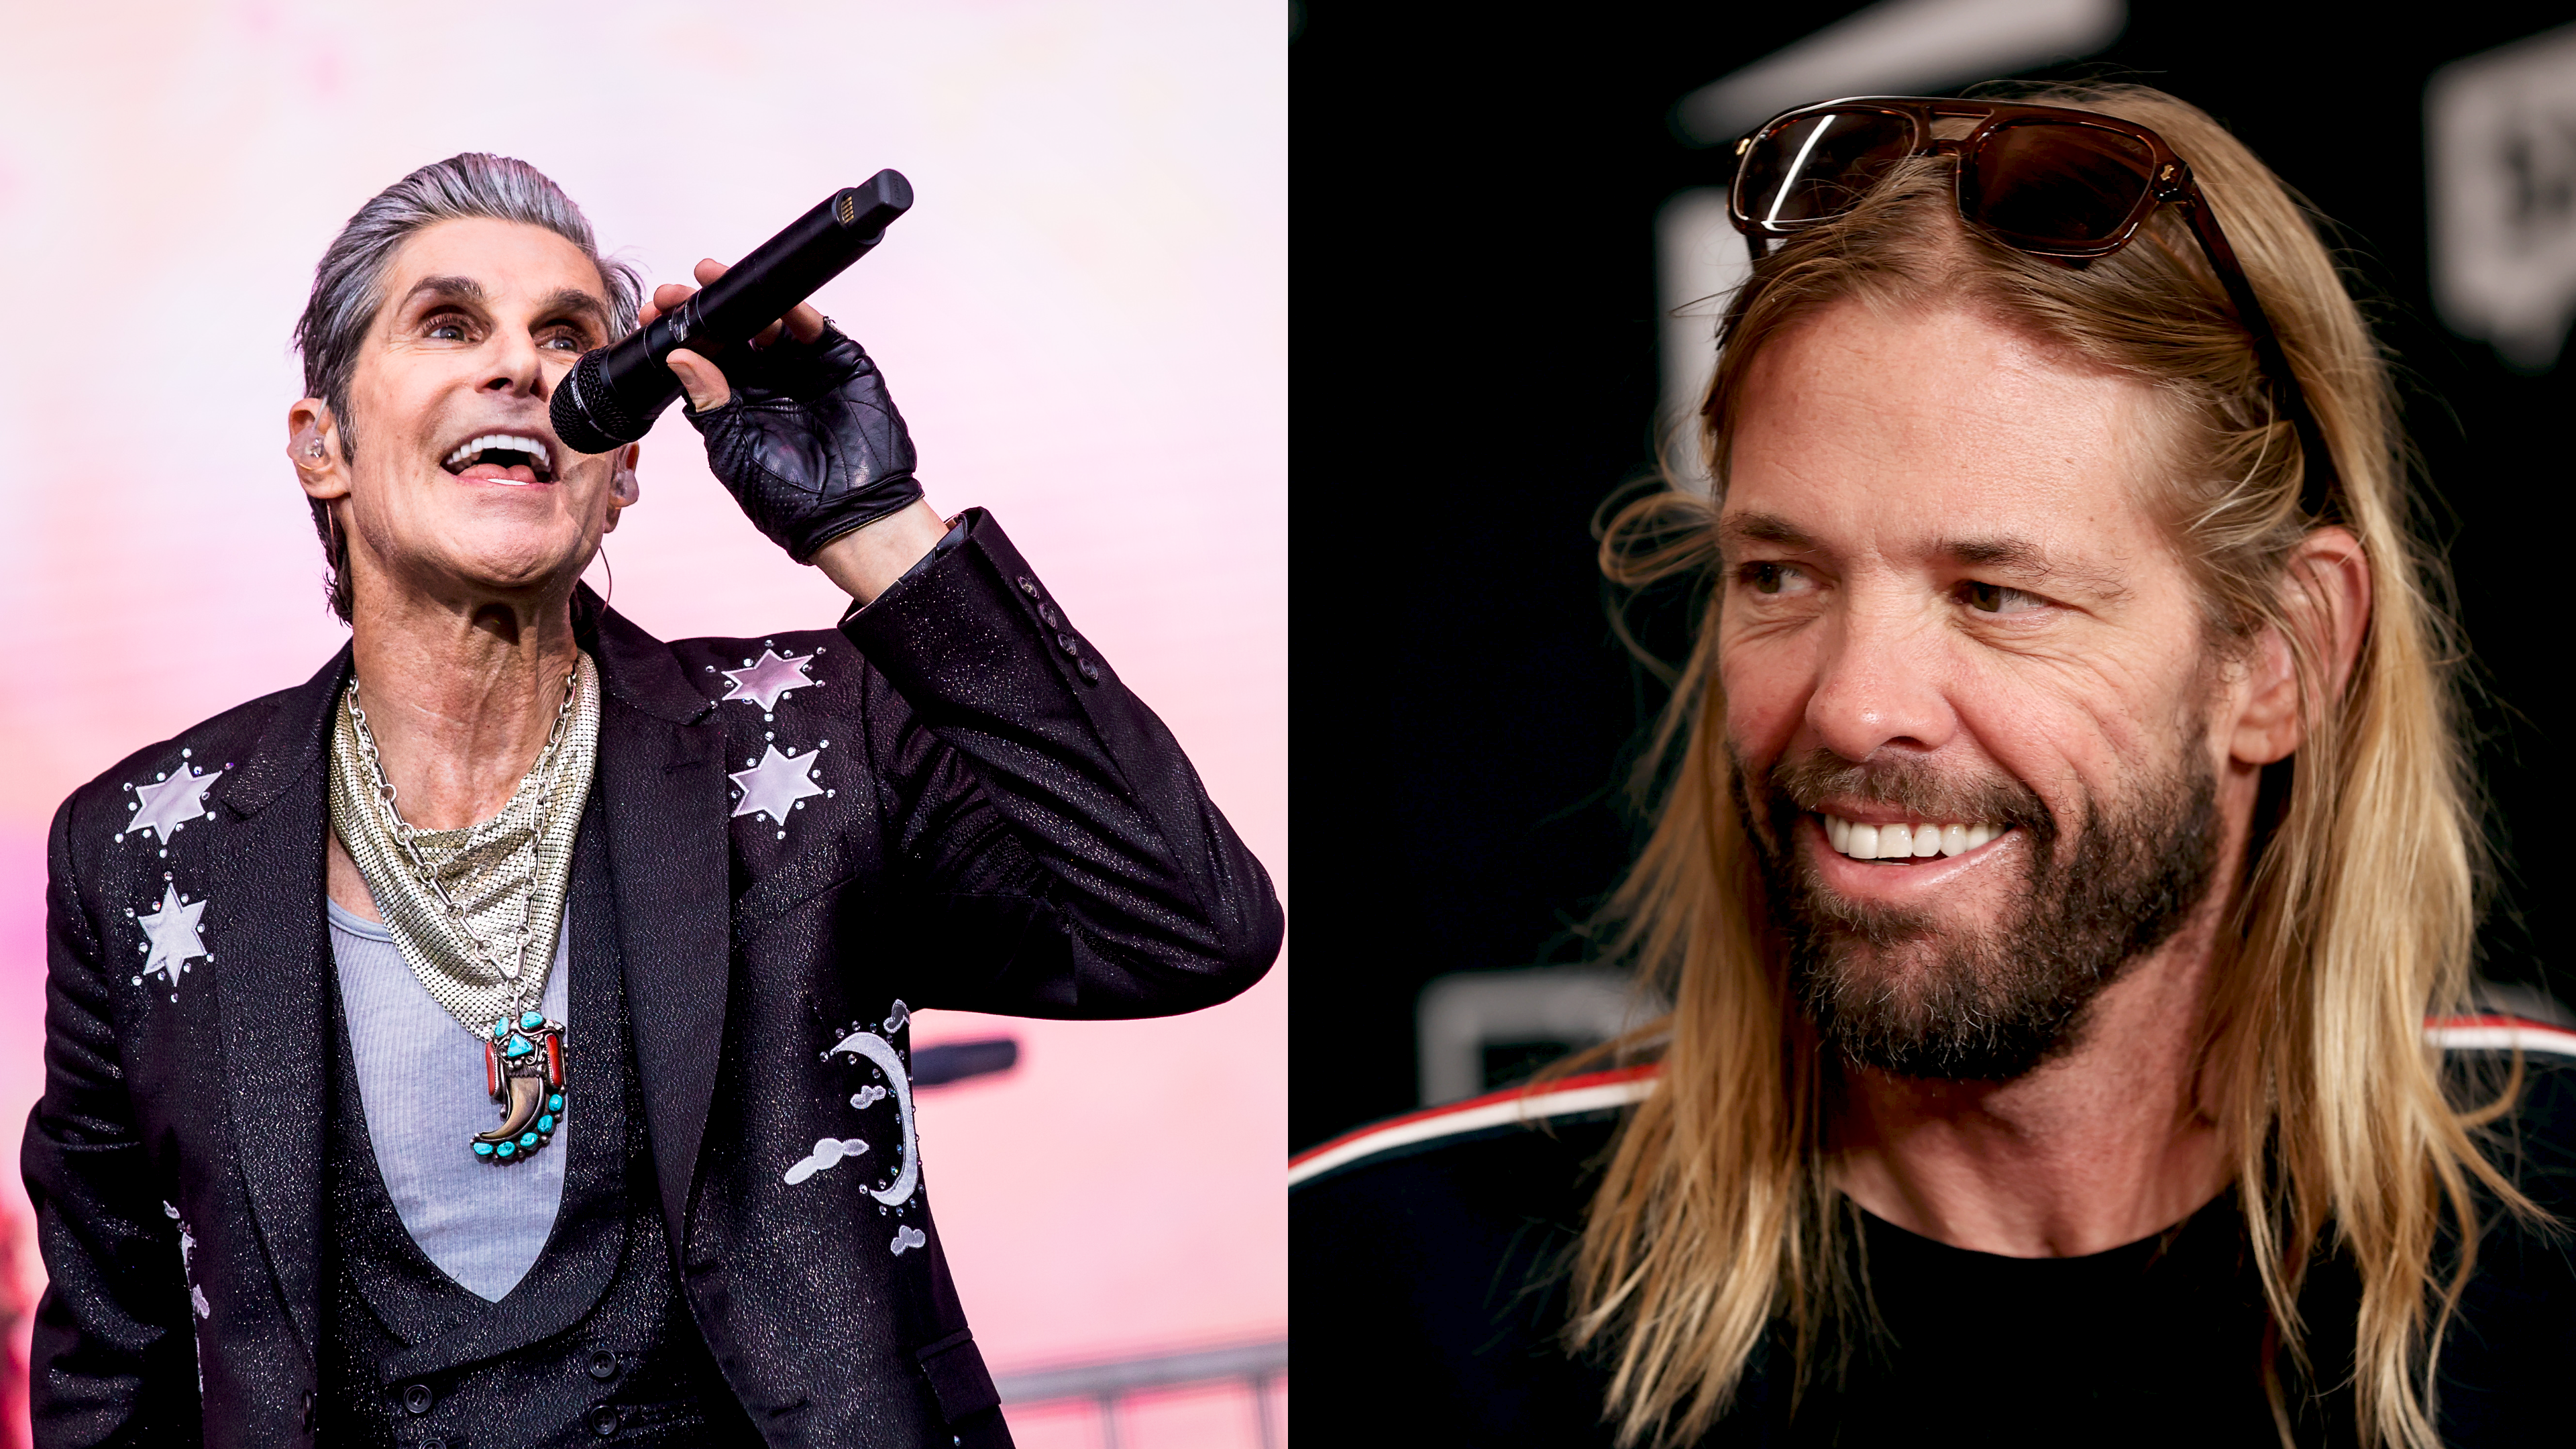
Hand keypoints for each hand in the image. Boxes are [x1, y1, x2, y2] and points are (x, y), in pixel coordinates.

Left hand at [649, 259, 925, 563]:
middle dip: (702, 306)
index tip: (653, 312)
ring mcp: (801, 369)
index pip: (699, 358)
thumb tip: (678, 357)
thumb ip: (710, 403)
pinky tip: (773, 298)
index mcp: (733, 404)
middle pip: (729, 332)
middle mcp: (764, 381)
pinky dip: (795, 310)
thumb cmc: (791, 501)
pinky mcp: (838, 362)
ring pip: (767, 321)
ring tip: (715, 282)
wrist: (854, 517)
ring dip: (743, 300)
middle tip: (676, 290)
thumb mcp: (736, 451)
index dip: (677, 332)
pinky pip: (813, 328)